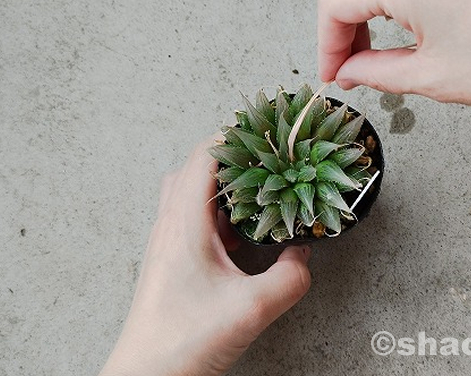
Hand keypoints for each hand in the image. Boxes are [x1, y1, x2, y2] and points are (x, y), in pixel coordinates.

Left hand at [99, 139, 311, 375]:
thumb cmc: (182, 341)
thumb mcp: (250, 309)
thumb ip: (288, 279)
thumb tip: (303, 258)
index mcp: (183, 222)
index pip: (205, 155)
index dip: (236, 135)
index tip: (266, 129)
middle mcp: (170, 225)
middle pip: (196, 168)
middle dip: (233, 156)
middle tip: (267, 157)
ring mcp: (168, 243)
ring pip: (193, 193)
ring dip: (225, 186)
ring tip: (259, 192)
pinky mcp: (172, 261)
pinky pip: (194, 219)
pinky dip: (219, 214)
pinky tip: (242, 234)